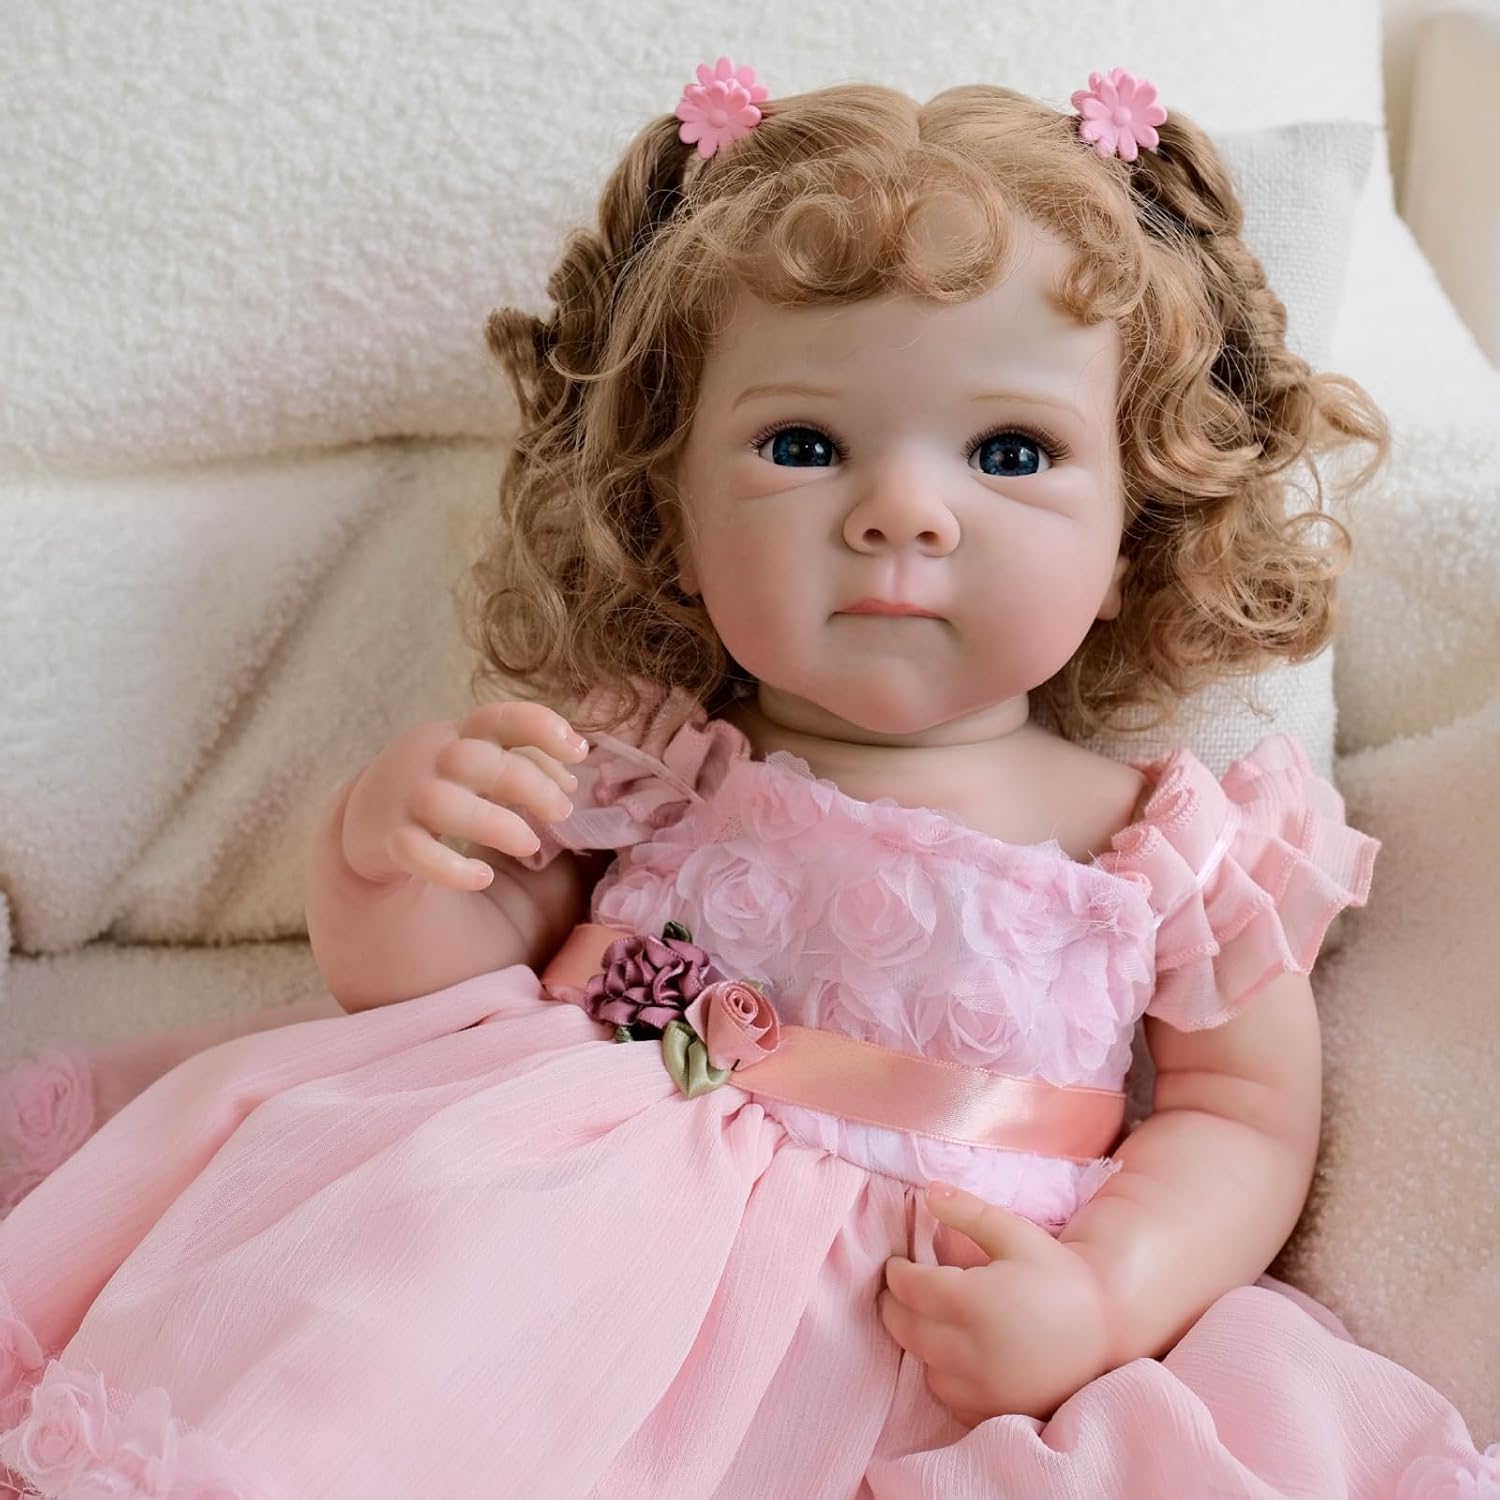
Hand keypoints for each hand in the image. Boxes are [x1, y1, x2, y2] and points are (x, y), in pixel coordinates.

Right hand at [340, 700, 589, 890]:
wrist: (364, 820)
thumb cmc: (447, 790)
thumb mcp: (484, 769)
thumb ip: (528, 768)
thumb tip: (571, 782)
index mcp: (462, 735)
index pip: (498, 716)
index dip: (540, 726)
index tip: (579, 751)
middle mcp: (430, 759)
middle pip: (475, 759)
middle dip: (529, 784)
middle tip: (562, 812)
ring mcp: (404, 798)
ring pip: (443, 803)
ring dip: (495, 825)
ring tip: (529, 844)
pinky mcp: (387, 841)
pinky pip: (414, 852)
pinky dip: (450, 868)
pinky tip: (481, 876)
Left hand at [878, 1182, 1114, 1426]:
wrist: (1105, 1330)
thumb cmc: (1058, 1275)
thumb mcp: (1016, 1234)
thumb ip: (968, 1211)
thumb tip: (928, 1191)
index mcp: (971, 1301)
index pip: (909, 1288)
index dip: (896, 1273)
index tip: (896, 1263)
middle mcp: (970, 1350)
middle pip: (905, 1328)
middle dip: (894, 1305)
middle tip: (899, 1289)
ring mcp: (980, 1388)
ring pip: (922, 1363)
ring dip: (918, 1340)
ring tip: (928, 1317)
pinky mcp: (991, 1411)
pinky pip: (947, 1394)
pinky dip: (943, 1373)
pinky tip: (955, 1351)